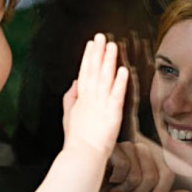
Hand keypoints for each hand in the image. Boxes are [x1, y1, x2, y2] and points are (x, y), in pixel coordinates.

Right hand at [61, 34, 128, 159]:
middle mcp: (90, 98)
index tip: (91, 44)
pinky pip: (117, 94)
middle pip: (94, 70)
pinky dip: (120, 82)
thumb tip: (75, 83)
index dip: (88, 56)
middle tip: (102, 36)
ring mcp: (101, 104)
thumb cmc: (76, 140)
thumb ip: (71, 98)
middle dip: (98, 52)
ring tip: (113, 45)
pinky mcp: (112, 113)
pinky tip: (123, 69)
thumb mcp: (68, 116)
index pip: (85, 72)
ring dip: (109, 61)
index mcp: (81, 98)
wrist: (82, 155)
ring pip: (105, 78)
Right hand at [94, 140, 191, 191]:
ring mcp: (126, 146)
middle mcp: (141, 150)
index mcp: (151, 161)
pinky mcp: (112, 147)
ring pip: (140, 174)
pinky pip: (125, 168)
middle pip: (155, 176)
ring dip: (126, 191)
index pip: (168, 173)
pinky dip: (117, 182)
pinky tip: (107, 183)